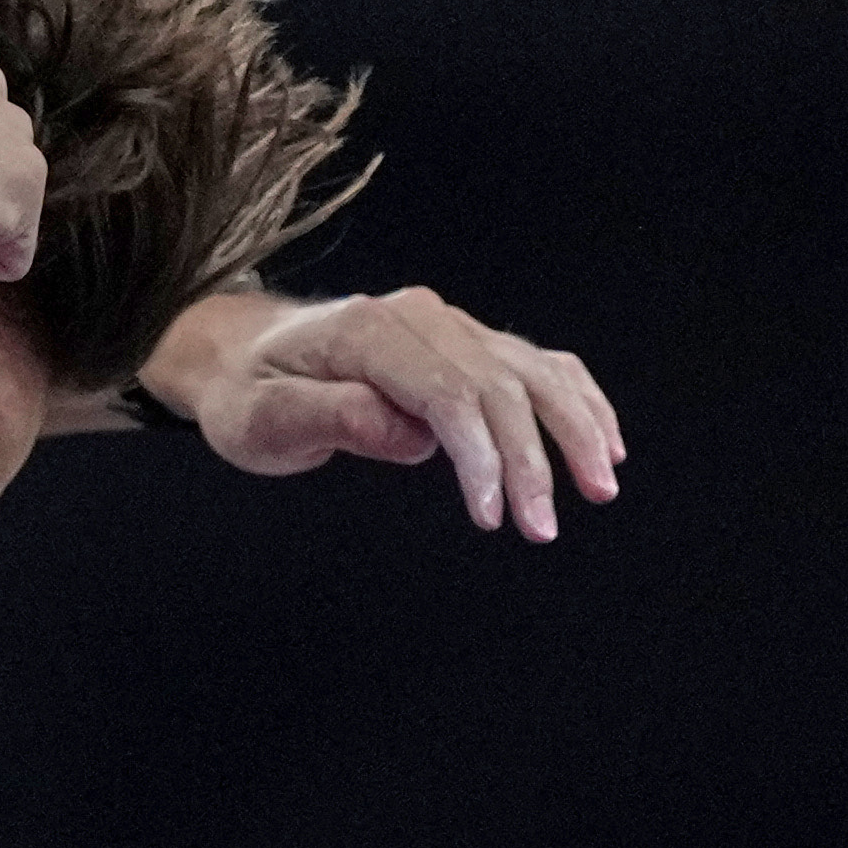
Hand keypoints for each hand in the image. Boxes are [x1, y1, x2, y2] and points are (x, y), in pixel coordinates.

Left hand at [156, 283, 623, 536]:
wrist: (242, 351)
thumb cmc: (248, 392)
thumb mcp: (262, 417)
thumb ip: (332, 418)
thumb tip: (414, 438)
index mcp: (372, 331)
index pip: (448, 392)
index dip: (479, 455)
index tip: (491, 515)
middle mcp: (424, 318)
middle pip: (501, 385)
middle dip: (531, 460)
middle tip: (542, 529)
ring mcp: (452, 326)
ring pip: (536, 371)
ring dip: (575, 428)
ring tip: (600, 488)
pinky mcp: (469, 344)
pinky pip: (538, 366)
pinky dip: (577, 401)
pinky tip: (604, 444)